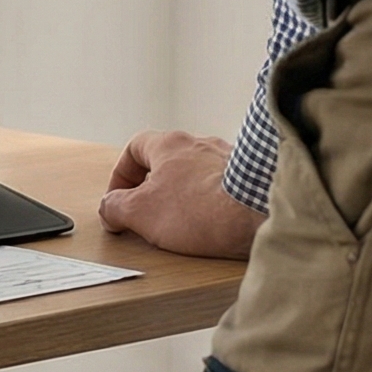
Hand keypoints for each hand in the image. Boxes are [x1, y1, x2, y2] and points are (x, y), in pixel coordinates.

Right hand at [98, 130, 262, 258]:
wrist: (261, 214)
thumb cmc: (203, 208)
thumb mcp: (140, 212)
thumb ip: (115, 207)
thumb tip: (110, 209)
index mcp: (169, 144)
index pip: (134, 148)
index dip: (121, 175)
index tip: (119, 199)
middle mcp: (201, 144)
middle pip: (167, 162)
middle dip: (154, 189)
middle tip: (148, 214)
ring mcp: (230, 160)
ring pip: (196, 176)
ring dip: (185, 197)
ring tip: (182, 225)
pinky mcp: (252, 181)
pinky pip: (223, 190)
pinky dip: (213, 206)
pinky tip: (212, 227)